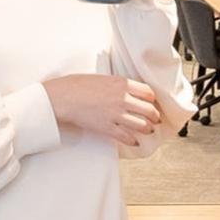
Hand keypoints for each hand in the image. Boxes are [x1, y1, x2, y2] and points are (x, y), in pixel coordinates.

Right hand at [42, 75, 162, 146]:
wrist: (63, 97)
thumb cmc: (78, 85)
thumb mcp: (103, 78)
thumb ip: (118, 84)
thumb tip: (127, 90)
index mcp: (122, 83)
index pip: (148, 93)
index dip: (152, 100)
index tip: (152, 103)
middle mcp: (122, 99)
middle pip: (149, 110)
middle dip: (155, 117)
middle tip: (156, 119)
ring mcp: (116, 114)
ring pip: (142, 125)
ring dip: (148, 129)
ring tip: (148, 130)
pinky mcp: (107, 128)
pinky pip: (126, 137)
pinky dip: (133, 141)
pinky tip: (135, 142)